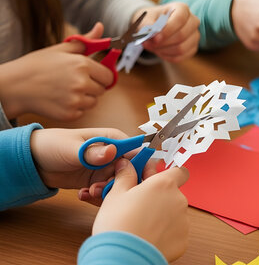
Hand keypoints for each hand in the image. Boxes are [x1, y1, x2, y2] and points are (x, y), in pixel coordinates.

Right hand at [0, 23, 111, 120]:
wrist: (14, 86)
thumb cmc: (37, 66)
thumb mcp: (61, 49)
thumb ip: (86, 41)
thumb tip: (101, 27)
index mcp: (82, 65)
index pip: (108, 76)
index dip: (101, 75)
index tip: (93, 75)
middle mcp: (82, 83)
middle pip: (102, 90)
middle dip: (93, 86)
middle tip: (74, 82)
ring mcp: (76, 100)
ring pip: (93, 102)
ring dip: (85, 98)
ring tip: (66, 90)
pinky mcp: (70, 114)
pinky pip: (82, 112)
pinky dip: (75, 108)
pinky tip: (61, 99)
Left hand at [29, 127, 157, 205]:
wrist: (33, 161)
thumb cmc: (52, 145)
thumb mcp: (71, 148)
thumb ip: (91, 152)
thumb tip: (111, 151)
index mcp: (114, 140)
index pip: (138, 152)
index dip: (144, 166)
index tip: (139, 181)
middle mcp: (114, 155)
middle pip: (132, 172)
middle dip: (122, 184)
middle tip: (103, 190)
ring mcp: (107, 170)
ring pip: (120, 185)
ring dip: (107, 193)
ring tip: (89, 192)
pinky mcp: (98, 182)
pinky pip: (107, 193)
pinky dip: (97, 198)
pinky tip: (82, 195)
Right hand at [93, 159, 189, 261]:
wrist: (123, 256)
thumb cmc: (118, 224)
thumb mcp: (116, 194)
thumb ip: (125, 176)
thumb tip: (126, 164)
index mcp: (164, 184)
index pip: (179, 171)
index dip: (168, 174)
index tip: (155, 179)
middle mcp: (179, 200)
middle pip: (173, 194)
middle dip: (159, 198)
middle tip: (139, 205)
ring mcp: (183, 220)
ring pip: (174, 213)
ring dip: (162, 215)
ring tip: (142, 224)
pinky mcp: (183, 239)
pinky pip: (176, 231)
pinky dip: (165, 233)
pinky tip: (149, 237)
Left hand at [135, 2, 199, 61]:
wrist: (156, 26)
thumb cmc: (152, 19)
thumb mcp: (145, 18)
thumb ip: (146, 24)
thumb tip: (151, 32)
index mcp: (182, 9)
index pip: (180, 19)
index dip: (167, 30)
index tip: (154, 38)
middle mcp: (192, 21)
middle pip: (182, 35)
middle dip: (163, 42)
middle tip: (147, 43)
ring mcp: (195, 35)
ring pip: (181, 48)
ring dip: (163, 50)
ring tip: (152, 46)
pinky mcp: (192, 48)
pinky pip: (180, 57)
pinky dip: (167, 56)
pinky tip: (160, 51)